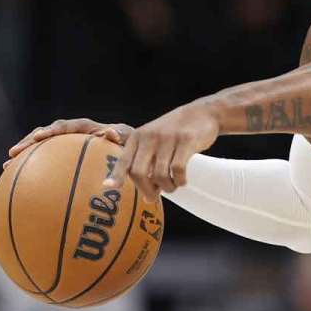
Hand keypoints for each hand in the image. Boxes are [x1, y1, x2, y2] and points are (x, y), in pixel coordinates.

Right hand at [5, 119, 133, 167]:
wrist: (139, 159)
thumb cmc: (136, 153)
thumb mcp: (131, 146)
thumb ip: (120, 139)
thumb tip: (109, 132)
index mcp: (91, 129)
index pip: (68, 126)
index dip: (52, 131)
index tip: (39, 138)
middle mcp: (77, 136)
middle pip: (48, 135)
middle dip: (29, 142)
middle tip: (12, 153)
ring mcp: (72, 149)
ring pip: (44, 150)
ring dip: (26, 156)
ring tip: (6, 168)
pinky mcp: (69, 162)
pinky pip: (50, 168)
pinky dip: (37, 175)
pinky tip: (22, 191)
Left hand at [105, 101, 220, 194]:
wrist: (202, 112)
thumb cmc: (175, 132)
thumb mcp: (154, 138)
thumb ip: (147, 163)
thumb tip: (147, 197)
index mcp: (138, 137)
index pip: (124, 160)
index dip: (116, 175)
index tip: (108, 187)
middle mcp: (150, 137)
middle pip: (140, 172)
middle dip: (147, 190)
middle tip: (154, 196)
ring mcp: (168, 138)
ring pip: (160, 174)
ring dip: (167, 187)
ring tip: (172, 187)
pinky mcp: (186, 141)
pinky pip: (178, 169)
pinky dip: (180, 181)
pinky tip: (183, 181)